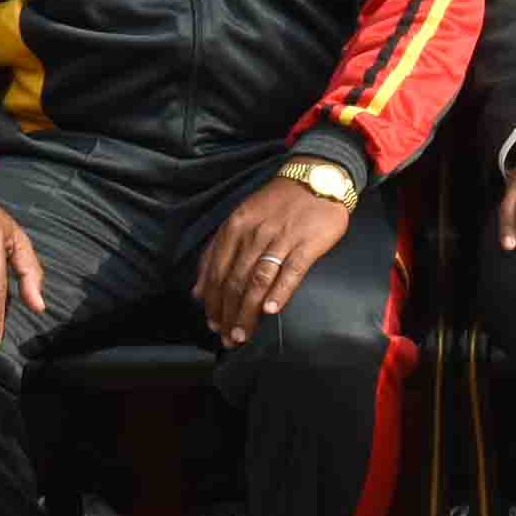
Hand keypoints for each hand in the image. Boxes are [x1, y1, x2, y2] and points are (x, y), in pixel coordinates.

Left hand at [194, 172, 353, 343]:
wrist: (317, 177)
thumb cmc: (277, 203)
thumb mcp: (240, 218)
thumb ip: (216, 252)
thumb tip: (198, 291)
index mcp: (235, 227)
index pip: (218, 272)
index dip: (214, 302)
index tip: (213, 324)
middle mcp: (254, 233)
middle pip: (235, 281)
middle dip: (228, 314)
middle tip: (228, 338)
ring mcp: (281, 238)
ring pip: (258, 281)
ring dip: (248, 312)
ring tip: (243, 334)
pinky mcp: (308, 242)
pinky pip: (291, 271)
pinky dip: (279, 292)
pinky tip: (270, 311)